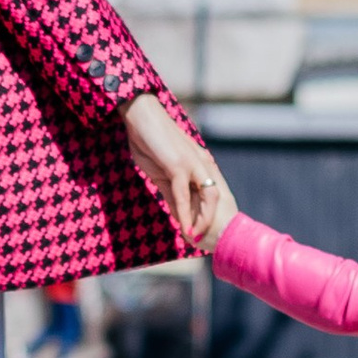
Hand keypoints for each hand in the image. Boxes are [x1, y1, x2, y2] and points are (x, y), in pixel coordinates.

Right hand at [122, 92, 227, 248]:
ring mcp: (193, 164)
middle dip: (212, 220)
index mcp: (200, 164)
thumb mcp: (161, 172)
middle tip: (205, 240)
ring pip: (207, 197)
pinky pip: (184, 194)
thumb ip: (171, 192)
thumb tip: (178, 213)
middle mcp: (202, 164)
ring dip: (203, 220)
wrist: (141, 117)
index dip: (208, 214)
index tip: (202, 232)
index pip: (210, 194)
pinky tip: (184, 227)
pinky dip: (186, 213)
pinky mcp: (179, 165)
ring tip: (196, 238)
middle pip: (216, 198)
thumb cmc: (150, 142)